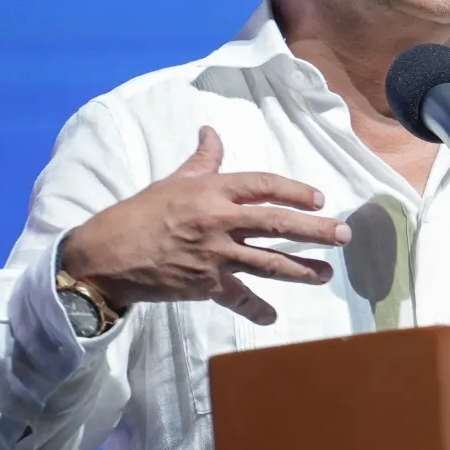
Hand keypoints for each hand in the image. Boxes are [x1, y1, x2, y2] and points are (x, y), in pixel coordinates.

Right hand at [59, 126, 350, 325]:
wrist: (104, 255)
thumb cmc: (138, 214)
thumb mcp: (172, 181)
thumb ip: (202, 160)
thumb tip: (211, 131)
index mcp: (212, 192)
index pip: (264, 185)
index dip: (295, 190)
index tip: (319, 198)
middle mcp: (219, 221)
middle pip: (278, 224)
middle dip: (315, 230)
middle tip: (344, 236)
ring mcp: (215, 256)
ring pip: (269, 263)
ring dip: (301, 270)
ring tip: (326, 275)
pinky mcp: (205, 286)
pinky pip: (239, 298)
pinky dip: (257, 309)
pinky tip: (273, 317)